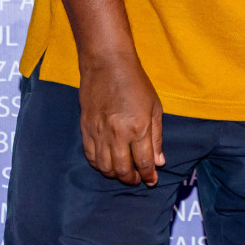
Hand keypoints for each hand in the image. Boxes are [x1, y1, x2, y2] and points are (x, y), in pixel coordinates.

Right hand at [77, 53, 164, 186]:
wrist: (106, 64)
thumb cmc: (135, 82)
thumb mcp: (154, 107)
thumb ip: (156, 137)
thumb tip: (159, 162)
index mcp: (138, 128)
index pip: (143, 162)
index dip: (148, 175)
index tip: (151, 180)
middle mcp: (117, 134)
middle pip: (122, 169)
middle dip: (131, 179)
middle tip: (137, 179)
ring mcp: (99, 133)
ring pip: (105, 167)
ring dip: (115, 175)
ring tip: (123, 173)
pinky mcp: (85, 129)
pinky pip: (90, 156)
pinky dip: (99, 165)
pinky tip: (107, 164)